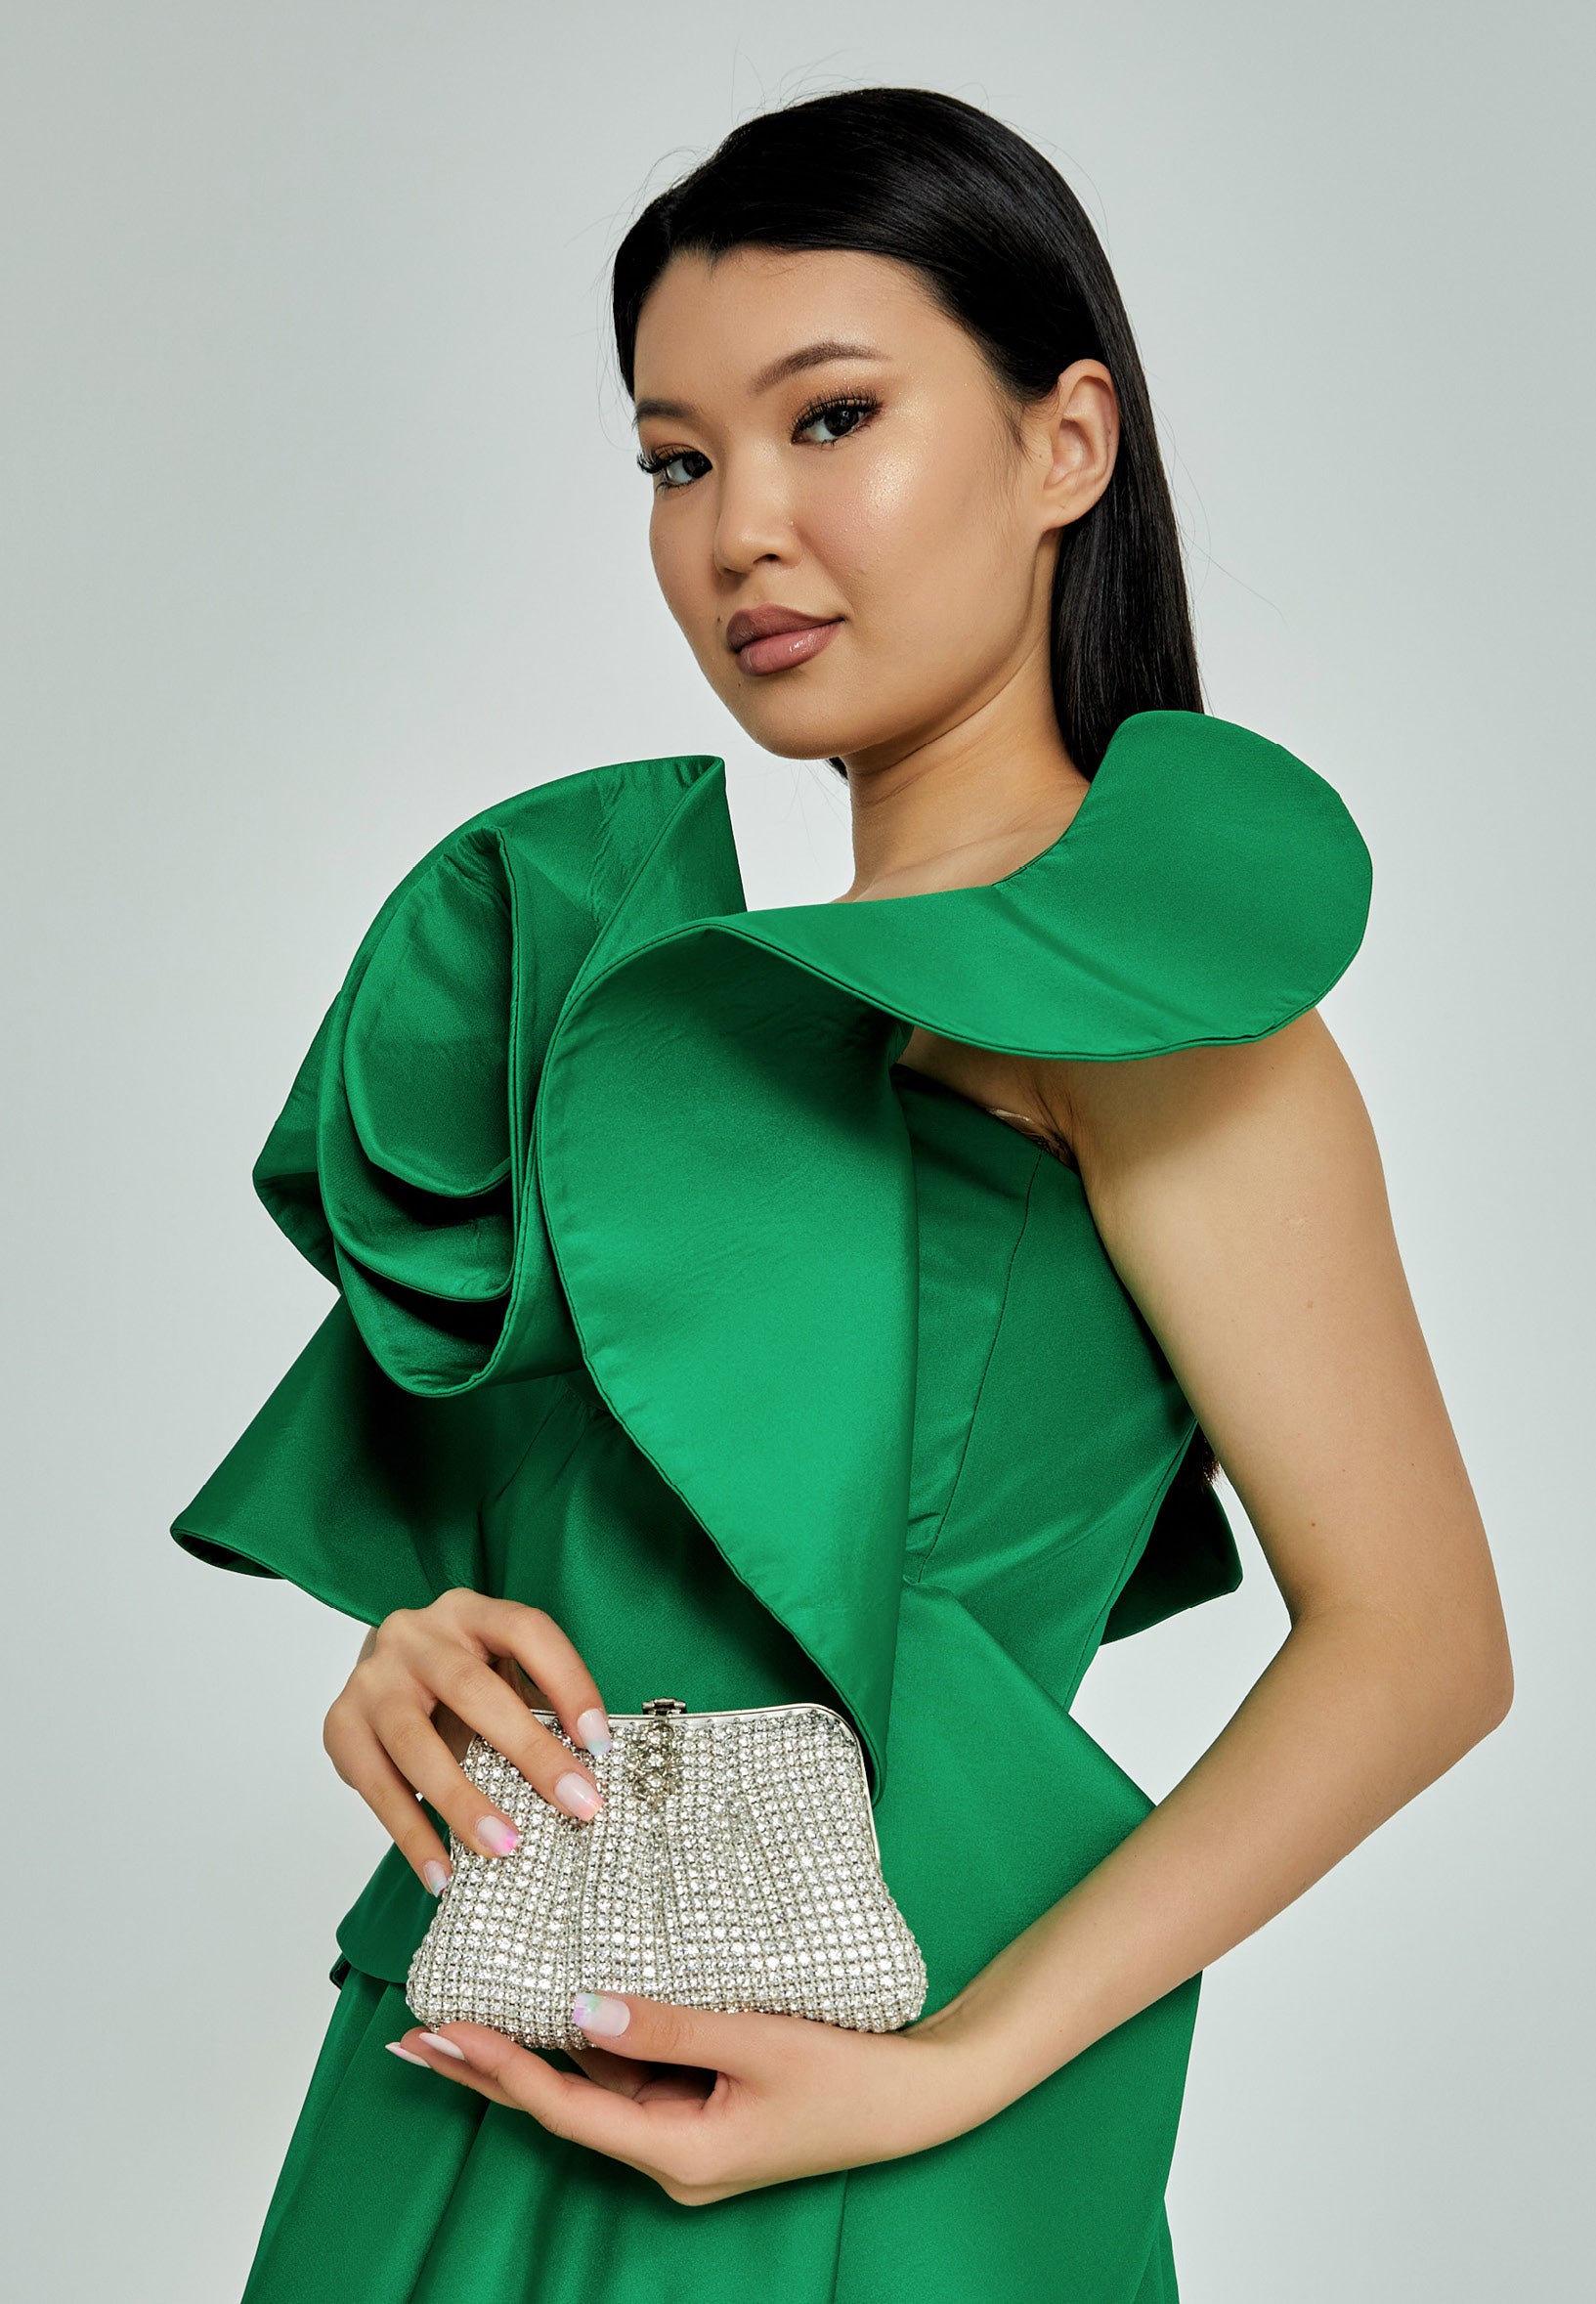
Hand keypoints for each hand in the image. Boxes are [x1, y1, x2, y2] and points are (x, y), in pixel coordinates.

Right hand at [322, 1589, 612, 1894]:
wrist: (380, 1675)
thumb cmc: (457, 1682)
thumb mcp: (496, 1671)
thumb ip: (531, 1704)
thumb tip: (583, 1777)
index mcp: (467, 1611)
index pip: (525, 1631)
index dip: (568, 1682)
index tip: (600, 1743)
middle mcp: (414, 1636)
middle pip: (472, 1690)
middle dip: (531, 1752)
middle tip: (577, 1805)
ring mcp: (371, 1680)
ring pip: (416, 1743)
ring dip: (464, 1802)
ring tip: (505, 1849)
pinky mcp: (340, 1726)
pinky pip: (378, 1788)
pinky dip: (413, 1836)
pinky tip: (442, 1874)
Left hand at [385, 1989, 1002, 2202]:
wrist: (918, 2099)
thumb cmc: (848, 2073)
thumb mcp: (757, 2039)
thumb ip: (667, 2025)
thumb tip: (580, 2009)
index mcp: (679, 2153)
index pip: (567, 2107)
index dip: (501, 2067)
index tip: (444, 2032)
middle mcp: (671, 2157)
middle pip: (563, 2105)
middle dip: (489, 2070)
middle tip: (416, 2038)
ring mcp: (687, 2137)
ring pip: (599, 2086)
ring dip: (541, 2052)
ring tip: (471, 2015)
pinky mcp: (705, 2114)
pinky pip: (638, 2076)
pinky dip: (599, 2044)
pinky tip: (566, 2011)